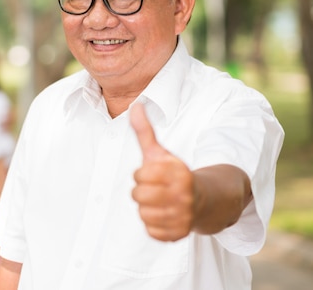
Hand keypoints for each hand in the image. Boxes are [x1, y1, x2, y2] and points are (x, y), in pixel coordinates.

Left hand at [130, 103, 194, 241]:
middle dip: (143, 191)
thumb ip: (145, 131)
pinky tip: (166, 216)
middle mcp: (183, 196)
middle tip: (157, 189)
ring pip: (143, 214)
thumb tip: (134, 104)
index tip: (155, 174)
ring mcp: (182, 217)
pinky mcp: (179, 234)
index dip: (143, 174)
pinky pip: (151, 231)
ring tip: (162, 202)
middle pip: (138, 196)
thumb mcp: (161, 151)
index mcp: (179, 173)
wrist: (204, 201)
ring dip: (148, 208)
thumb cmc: (175, 174)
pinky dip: (155, 225)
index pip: (139, 175)